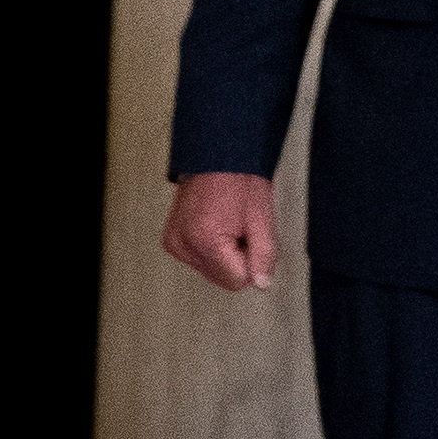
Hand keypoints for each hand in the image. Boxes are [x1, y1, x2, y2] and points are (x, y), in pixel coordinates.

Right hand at [166, 173, 279, 292]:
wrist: (218, 155)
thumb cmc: (239, 179)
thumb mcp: (262, 218)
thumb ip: (265, 256)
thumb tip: (262, 283)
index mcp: (205, 241)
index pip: (237, 281)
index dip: (251, 261)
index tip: (249, 235)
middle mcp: (184, 245)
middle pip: (221, 278)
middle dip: (236, 259)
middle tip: (240, 228)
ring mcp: (175, 242)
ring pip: (210, 271)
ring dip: (224, 254)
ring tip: (227, 223)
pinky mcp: (172, 240)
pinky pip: (198, 259)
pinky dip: (210, 248)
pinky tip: (215, 225)